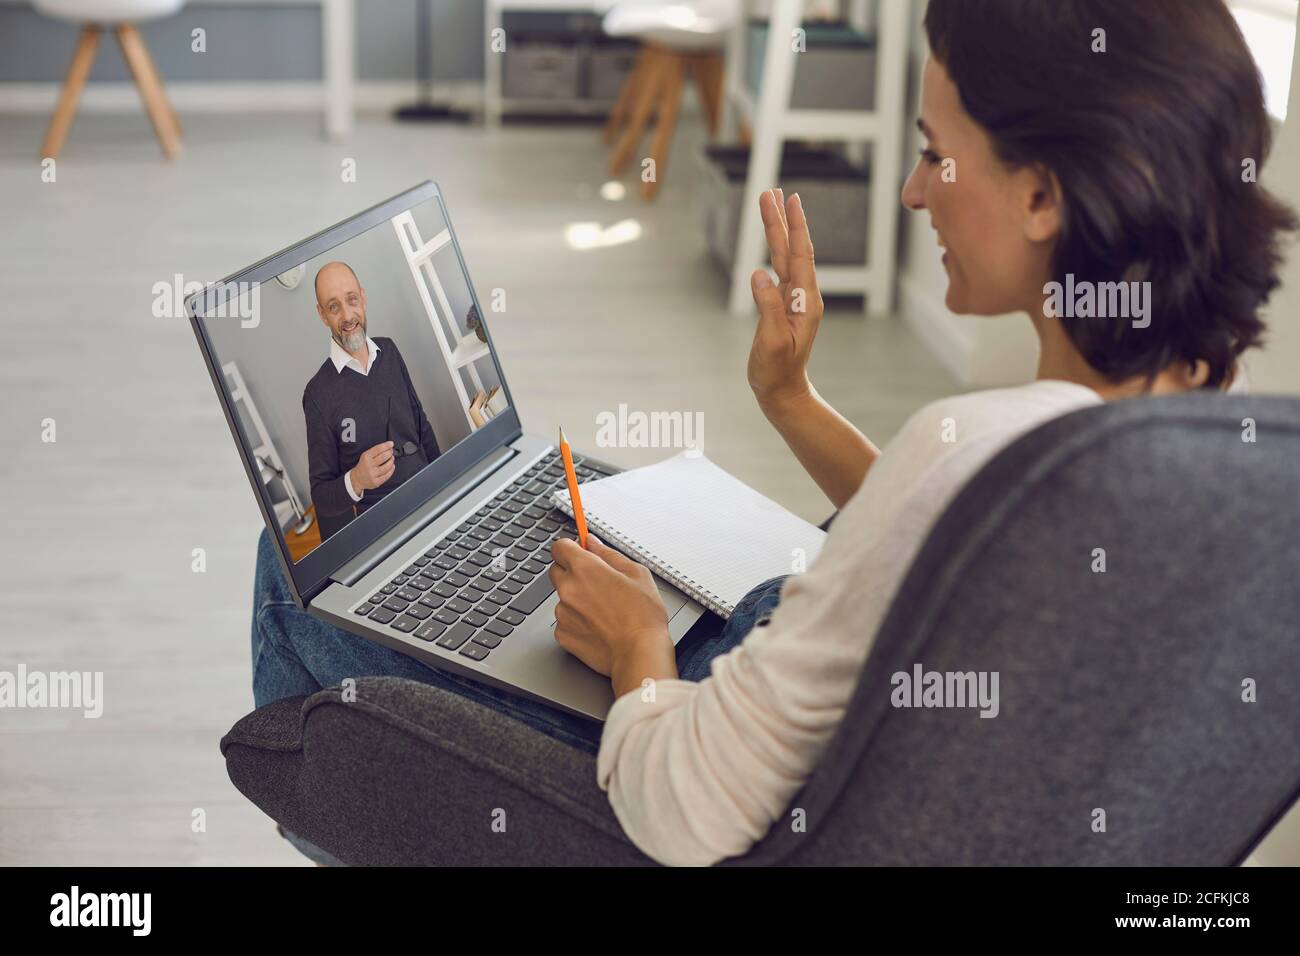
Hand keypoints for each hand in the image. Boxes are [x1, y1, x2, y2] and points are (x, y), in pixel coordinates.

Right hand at [350, 440, 394, 492]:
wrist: (356, 479)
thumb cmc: (363, 465)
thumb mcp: (366, 456)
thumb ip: (376, 451)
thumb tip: (388, 447)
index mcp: (366, 457)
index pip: (378, 449)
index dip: (386, 446)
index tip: (391, 444)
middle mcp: (369, 465)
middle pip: (383, 457)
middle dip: (390, 453)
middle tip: (391, 452)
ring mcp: (372, 474)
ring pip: (387, 466)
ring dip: (391, 461)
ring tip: (392, 458)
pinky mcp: (376, 481)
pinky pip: (387, 475)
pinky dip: (391, 470)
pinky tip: (392, 466)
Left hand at [549, 536, 673, 690]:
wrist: (639, 653)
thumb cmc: (643, 616)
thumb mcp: (636, 573)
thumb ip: (609, 554)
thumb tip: (593, 543)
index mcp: (584, 568)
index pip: (560, 547)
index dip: (571, 548)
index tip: (581, 553)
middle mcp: (568, 589)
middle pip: (557, 570)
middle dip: (573, 573)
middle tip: (597, 583)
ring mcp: (563, 613)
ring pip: (563, 598)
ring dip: (577, 599)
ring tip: (604, 610)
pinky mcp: (562, 634)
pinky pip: (565, 620)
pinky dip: (577, 621)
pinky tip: (598, 626)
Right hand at [747, 189, 823, 414]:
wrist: (782, 392)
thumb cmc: (777, 371)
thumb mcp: (772, 341)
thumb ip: (768, 307)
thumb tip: (759, 274)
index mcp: (806, 301)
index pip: (800, 255)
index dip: (795, 226)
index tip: (790, 200)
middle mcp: (803, 296)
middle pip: (791, 249)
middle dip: (782, 219)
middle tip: (771, 191)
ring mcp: (793, 300)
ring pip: (783, 256)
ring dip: (776, 231)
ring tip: (768, 205)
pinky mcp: (782, 306)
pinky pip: (778, 270)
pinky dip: (772, 250)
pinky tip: (770, 240)